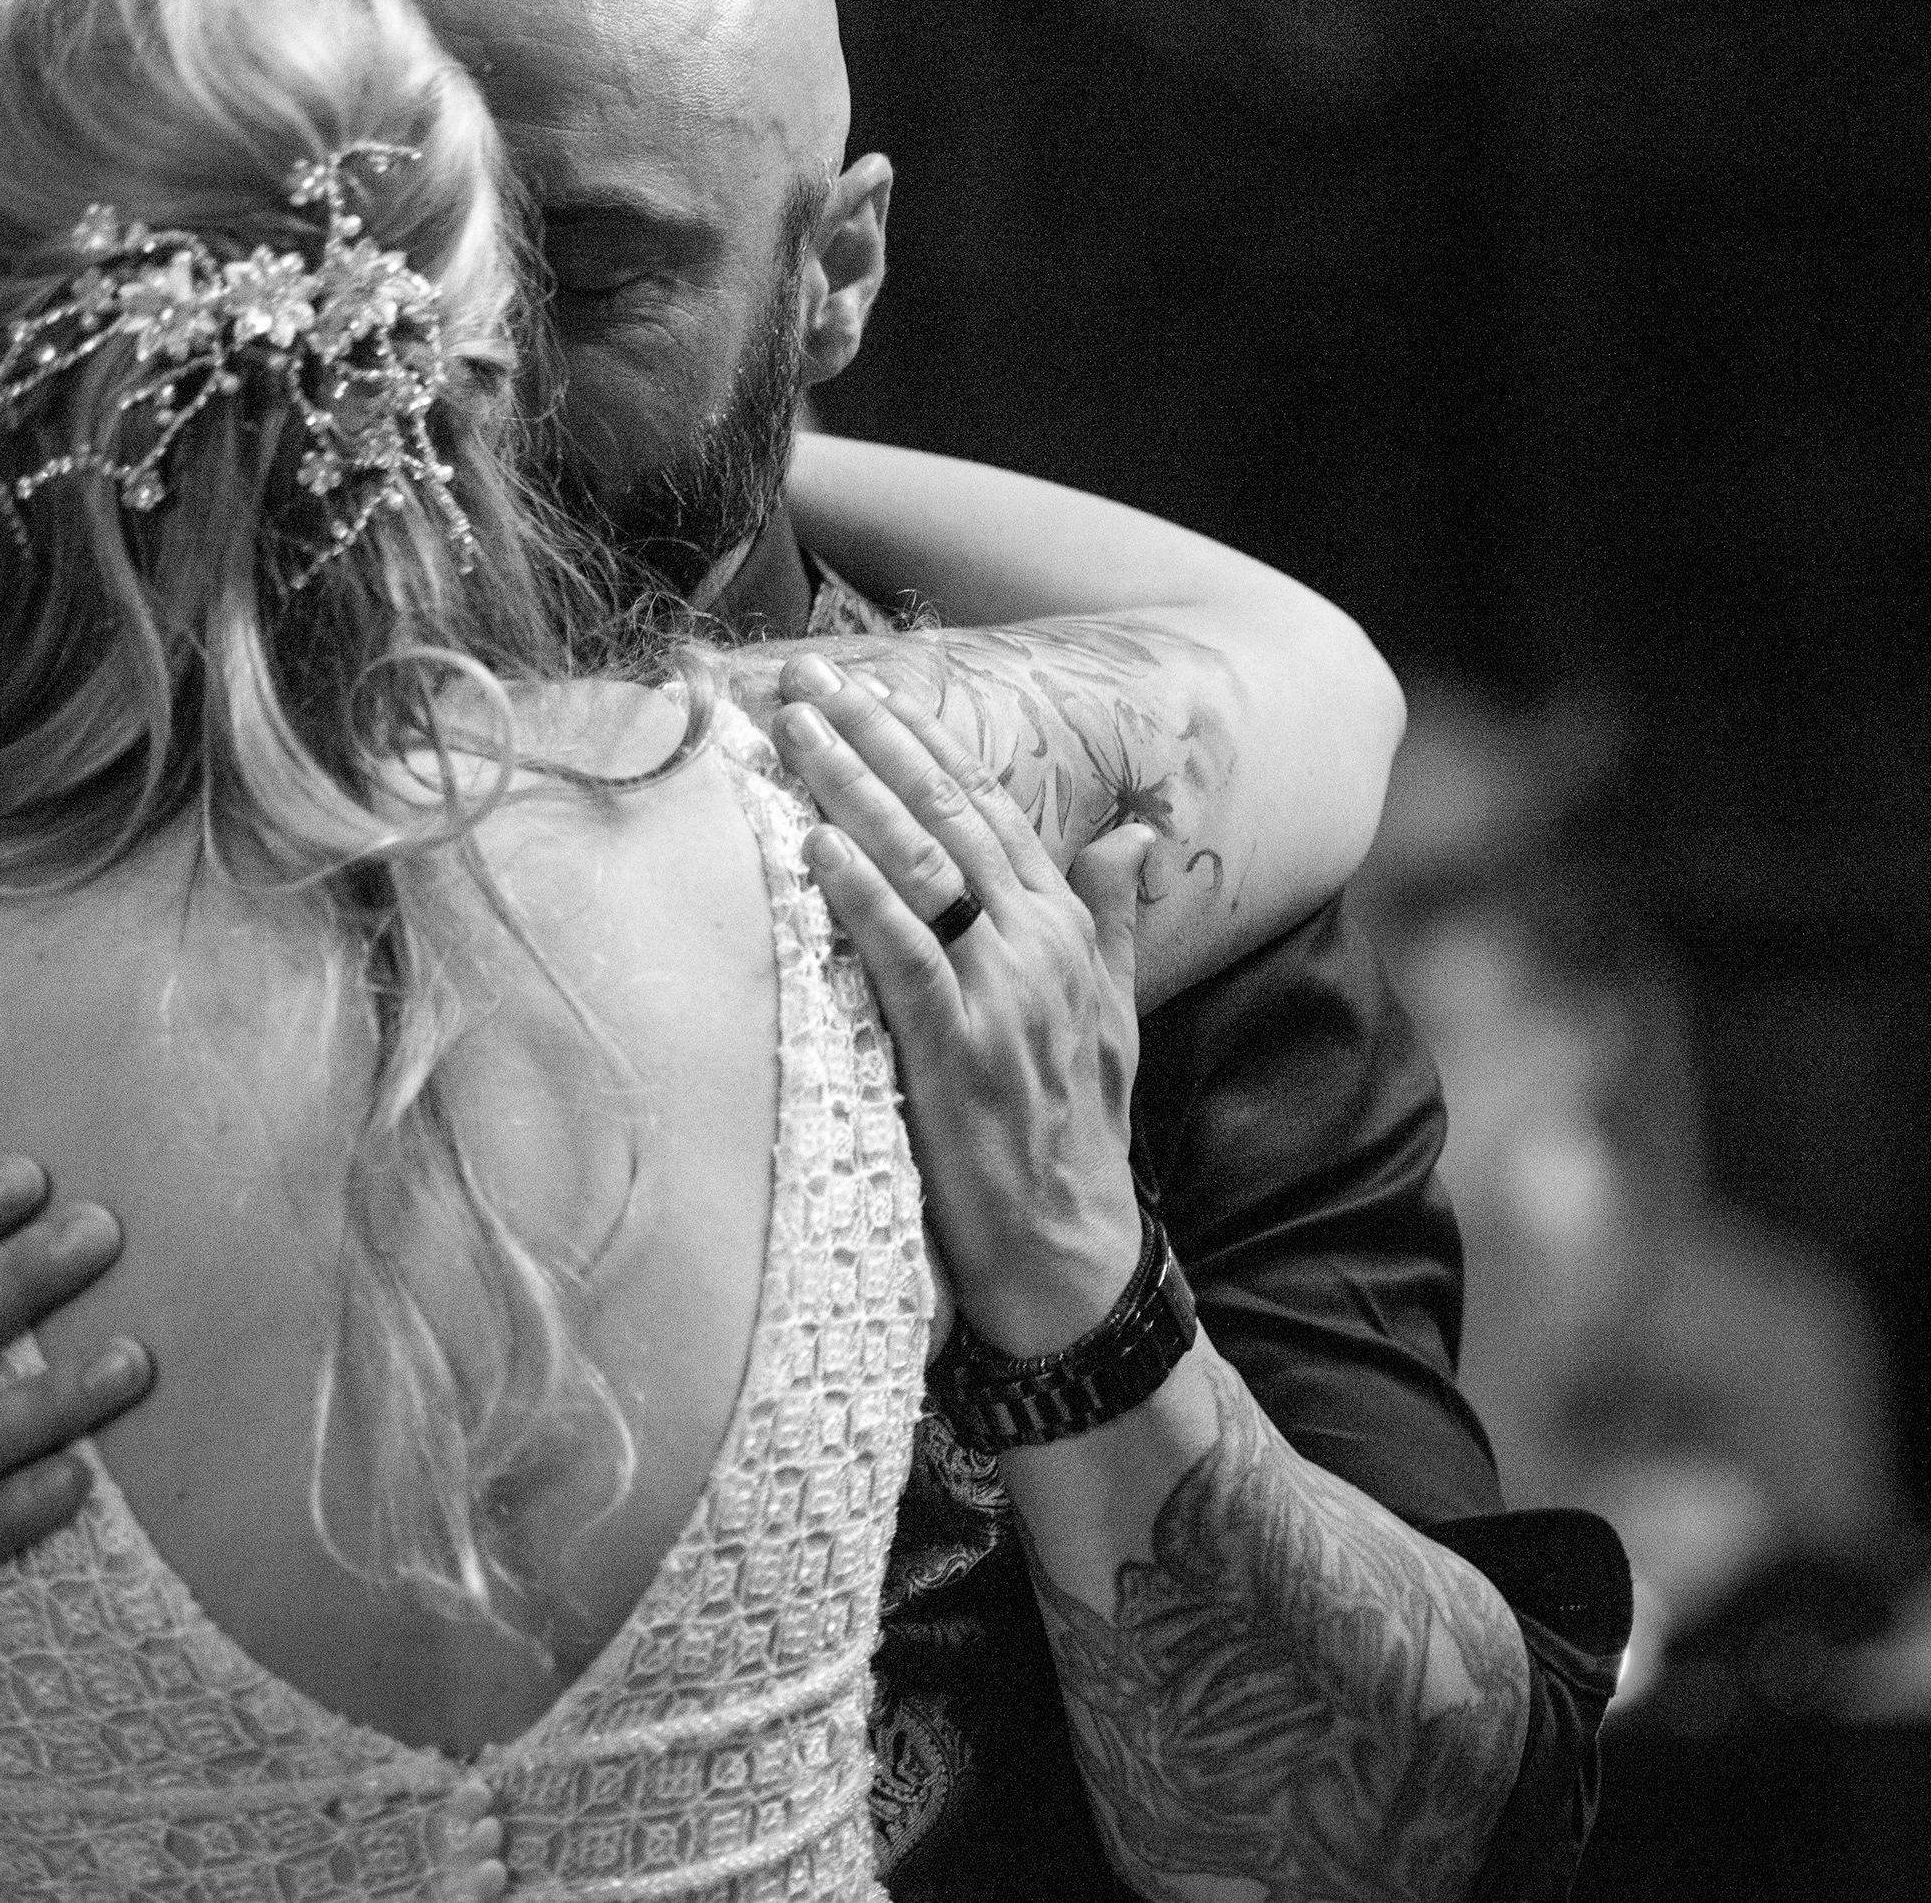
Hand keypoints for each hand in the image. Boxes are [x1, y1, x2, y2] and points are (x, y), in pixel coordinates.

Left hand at [776, 655, 1159, 1354]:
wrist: (1070, 1253)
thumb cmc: (1075, 1134)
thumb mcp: (1109, 1013)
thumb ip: (1109, 914)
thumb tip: (1135, 830)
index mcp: (1062, 930)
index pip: (986, 808)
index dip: (923, 741)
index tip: (865, 685)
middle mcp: (1035, 946)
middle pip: (947, 816)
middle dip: (875, 737)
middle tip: (807, 677)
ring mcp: (999, 997)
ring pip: (922, 867)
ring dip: (854, 790)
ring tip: (796, 731)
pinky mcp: (959, 1052)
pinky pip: (906, 956)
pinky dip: (863, 896)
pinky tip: (818, 846)